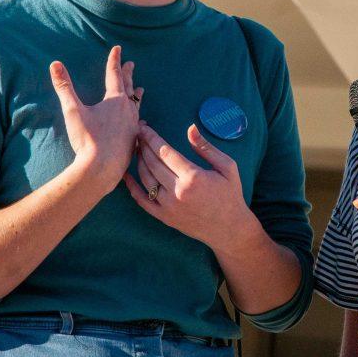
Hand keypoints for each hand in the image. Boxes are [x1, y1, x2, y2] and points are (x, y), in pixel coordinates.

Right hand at [50, 45, 143, 191]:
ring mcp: (133, 126)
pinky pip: (138, 125)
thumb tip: (55, 64)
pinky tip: (140, 123)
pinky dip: (138, 119)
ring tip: (140, 90)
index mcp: (115, 100)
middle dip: (128, 74)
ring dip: (136, 96)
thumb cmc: (88, 139)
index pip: (114, 74)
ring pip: (136, 106)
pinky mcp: (133, 141)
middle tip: (131, 64)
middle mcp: (128, 110)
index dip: (114, 60)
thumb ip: (64, 87)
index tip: (117, 48)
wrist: (101, 168)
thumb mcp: (73, 110)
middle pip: (128, 87)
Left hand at [125, 122, 252, 251]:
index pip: (164, 152)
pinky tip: (127, 175)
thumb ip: (206, 148)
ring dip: (138, 161)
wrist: (228, 229)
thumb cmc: (230, 194)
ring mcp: (168, 206)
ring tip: (136, 149)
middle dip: (142, 145)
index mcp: (193, 177)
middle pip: (152, 163)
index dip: (152, 138)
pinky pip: (141, 200)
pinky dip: (132, 186)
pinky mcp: (163, 217)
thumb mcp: (227, 167)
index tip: (144, 128)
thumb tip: (190, 127)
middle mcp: (177, 191)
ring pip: (145, 178)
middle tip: (137, 133)